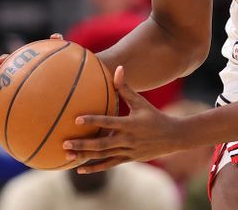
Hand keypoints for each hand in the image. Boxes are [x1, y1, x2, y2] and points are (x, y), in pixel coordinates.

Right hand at [0, 33, 62, 117]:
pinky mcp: (21, 102)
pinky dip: (5, 117)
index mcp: (24, 66)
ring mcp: (18, 89)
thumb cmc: (63, 69)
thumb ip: (58, 46)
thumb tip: (56, 35)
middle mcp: (18, 76)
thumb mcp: (62, 58)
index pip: (11, 61)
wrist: (65, 85)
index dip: (3, 61)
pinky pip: (11, 111)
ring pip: (2, 96)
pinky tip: (3, 125)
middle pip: (1, 78)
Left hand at [63, 66, 180, 173]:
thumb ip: (126, 88)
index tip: (76, 120)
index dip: (93, 121)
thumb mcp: (141, 102)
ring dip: (85, 156)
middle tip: (65, 143)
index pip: (109, 122)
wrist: (173, 136)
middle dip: (83, 144)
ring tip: (67, 155)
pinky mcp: (128, 159)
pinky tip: (79, 170)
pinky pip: (109, 164)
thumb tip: (118, 68)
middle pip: (102, 144)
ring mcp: (128, 151)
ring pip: (103, 156)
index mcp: (130, 124)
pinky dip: (94, 168)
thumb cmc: (155, 116)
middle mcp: (128, 139)